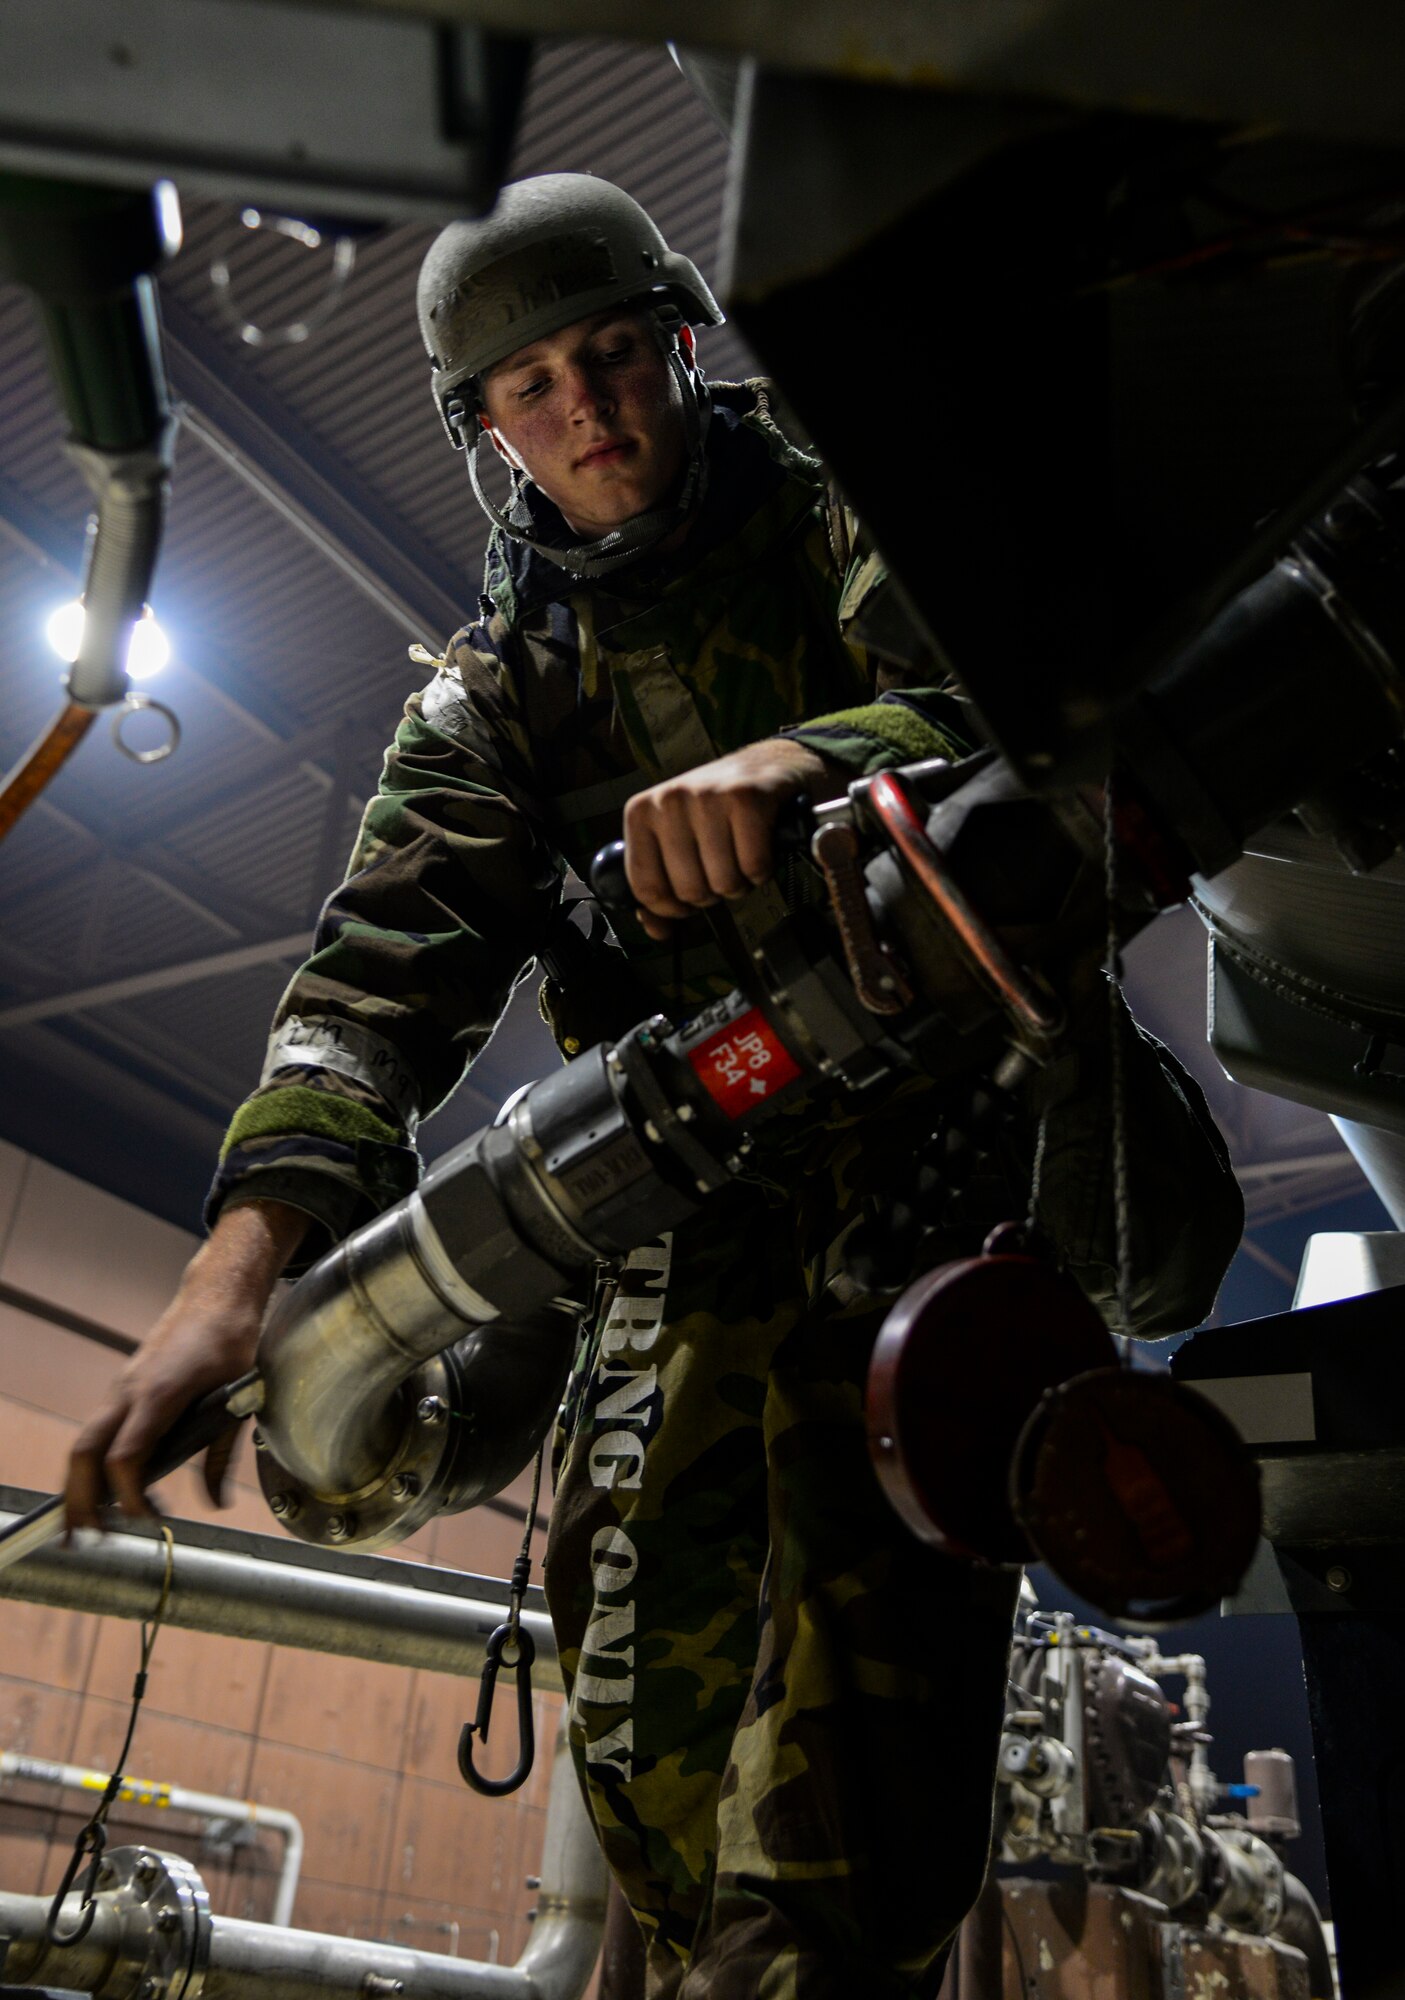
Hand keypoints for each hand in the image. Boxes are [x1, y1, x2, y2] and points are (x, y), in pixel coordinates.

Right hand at [64, 1200, 307, 1528]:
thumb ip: (222, 1453)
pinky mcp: (123, 1389)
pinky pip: (96, 1431)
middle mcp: (129, 1391)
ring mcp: (121, 1389)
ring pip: (84, 1443)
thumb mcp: (240, 1398)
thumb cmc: (230, 1340)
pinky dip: (91, 1464)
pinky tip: (101, 1492)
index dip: (129, 1495)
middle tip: (85, 1539)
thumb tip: (216, 1502)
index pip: (126, 1456)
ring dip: (78, 1485)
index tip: (148, 1518)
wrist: (217, 1296)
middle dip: (79, 1499)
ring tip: (83, 1526)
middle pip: (85, 1452)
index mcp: (159, 1394)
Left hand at [623, 738, 846, 940]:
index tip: (688, 900)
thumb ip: (661, 887)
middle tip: (723, 869)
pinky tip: (761, 847)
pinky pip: (753, 866)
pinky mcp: (747, 798)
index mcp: (641, 812)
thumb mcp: (678, 840)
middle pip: (689, 891)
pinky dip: (763, 869)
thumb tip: (658, 931)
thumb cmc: (720, 811)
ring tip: (742, 857)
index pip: (646, 888)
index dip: (672, 908)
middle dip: (713, 893)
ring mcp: (708, 796)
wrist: (769, 767)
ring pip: (723, 882)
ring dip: (740, 882)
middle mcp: (669, 799)